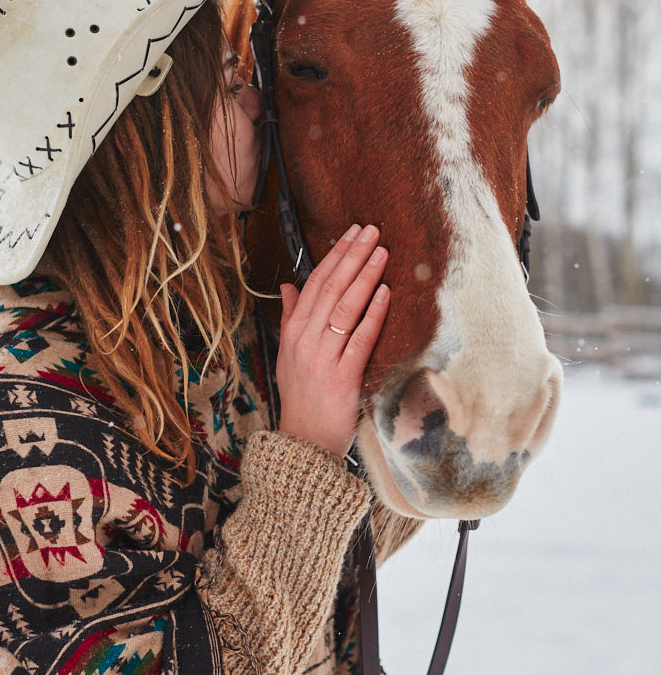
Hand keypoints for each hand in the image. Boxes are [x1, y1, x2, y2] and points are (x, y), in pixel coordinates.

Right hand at [276, 223, 389, 456]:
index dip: (335, 256)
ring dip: (365, 277)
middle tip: (372, 231)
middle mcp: (305, 341)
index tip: (352, 233)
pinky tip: (386, 294)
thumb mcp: (289, 354)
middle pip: (331, 289)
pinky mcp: (341, 378)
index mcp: (293, 333)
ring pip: (345, 309)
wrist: (303, 443)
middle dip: (352, 256)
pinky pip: (360, 340)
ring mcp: (322, 359)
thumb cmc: (301, 398)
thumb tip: (290, 284)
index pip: (314, 284)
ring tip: (382, 253)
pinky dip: (373, 315)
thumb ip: (291, 317)